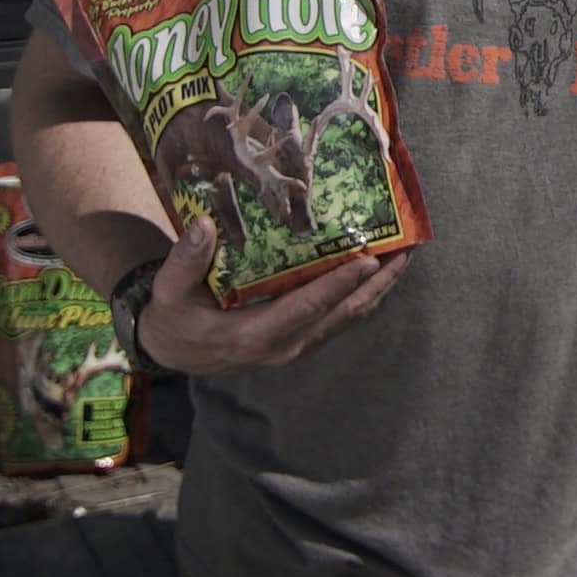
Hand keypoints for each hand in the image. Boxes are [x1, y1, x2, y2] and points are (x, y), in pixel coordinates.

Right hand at [136, 212, 411, 375]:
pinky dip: (361, 297)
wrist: (173, 351)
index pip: (308, 306)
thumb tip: (204, 224)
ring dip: (377, 291)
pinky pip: (339, 321)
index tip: (370, 259)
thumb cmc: (174, 316)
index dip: (340, 283)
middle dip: (377, 284)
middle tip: (406, 251)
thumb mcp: (170, 290)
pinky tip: (376, 275)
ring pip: (347, 320)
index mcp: (256, 333)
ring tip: (403, 257)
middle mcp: (284, 346)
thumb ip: (187, 259)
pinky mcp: (299, 343)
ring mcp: (295, 348)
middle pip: (342, 314)